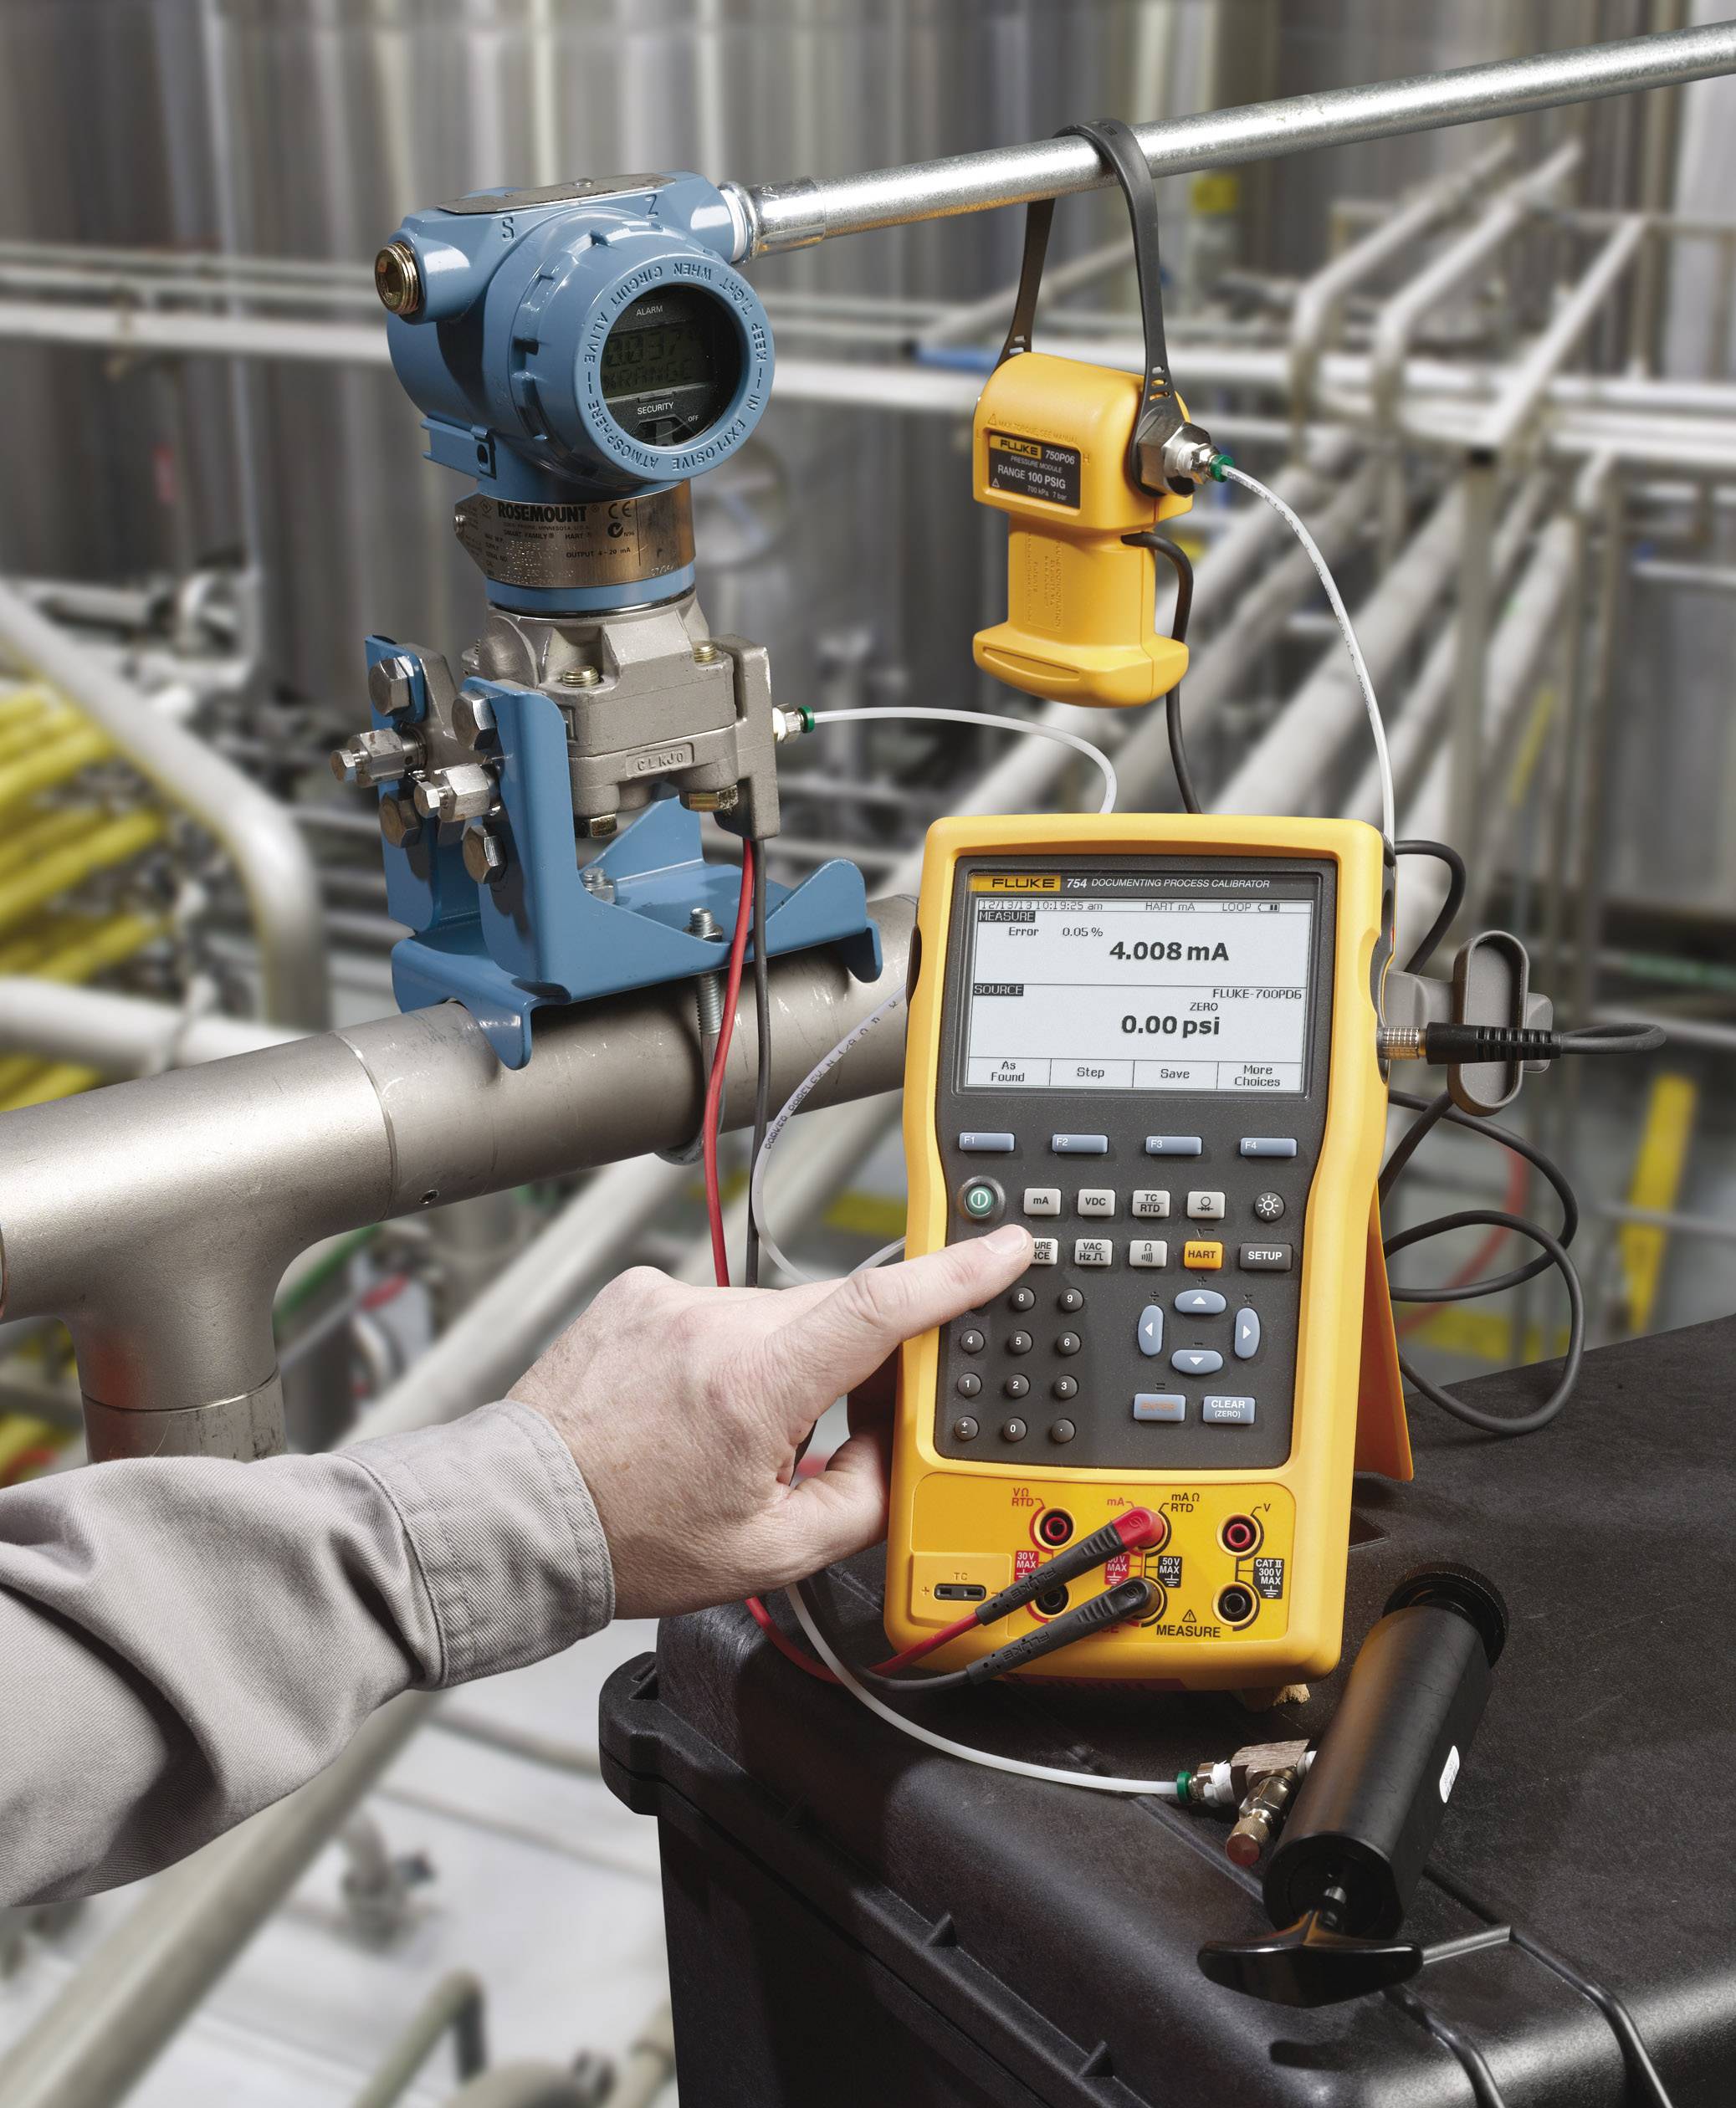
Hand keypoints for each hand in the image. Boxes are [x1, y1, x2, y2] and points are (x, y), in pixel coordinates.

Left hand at [510, 1223, 1034, 1618]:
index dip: (954, 1275)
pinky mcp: (636, 1293)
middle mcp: (712, 1324)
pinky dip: (723, 1354)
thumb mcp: (771, 1554)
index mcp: (754, 1385)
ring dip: (778, 1366)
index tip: (1003, 1247)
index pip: (880, 1307)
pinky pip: (717, 1313)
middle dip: (850, 1366)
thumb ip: (862, 1501)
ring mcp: (668, 1300)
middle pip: (833, 1315)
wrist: (516, 1515)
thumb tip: (893, 1455)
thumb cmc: (626, 1539)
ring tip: (722, 1441)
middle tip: (825, 1435)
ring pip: (773, 1317)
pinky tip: (686, 1412)